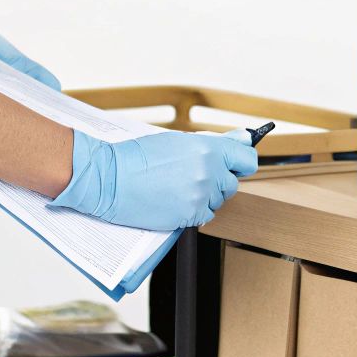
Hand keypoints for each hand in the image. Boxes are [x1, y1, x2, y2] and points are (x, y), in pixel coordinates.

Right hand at [48, 129, 259, 230]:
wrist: (110, 178)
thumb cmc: (137, 156)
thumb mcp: (176, 141)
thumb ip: (211, 144)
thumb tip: (241, 139)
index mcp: (207, 148)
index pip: (247, 158)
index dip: (242, 162)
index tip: (236, 164)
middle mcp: (208, 172)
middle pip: (232, 184)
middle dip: (218, 181)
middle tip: (192, 176)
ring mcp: (200, 196)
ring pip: (217, 201)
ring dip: (204, 197)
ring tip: (177, 188)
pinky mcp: (189, 215)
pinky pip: (204, 217)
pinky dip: (193, 211)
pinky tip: (174, 201)